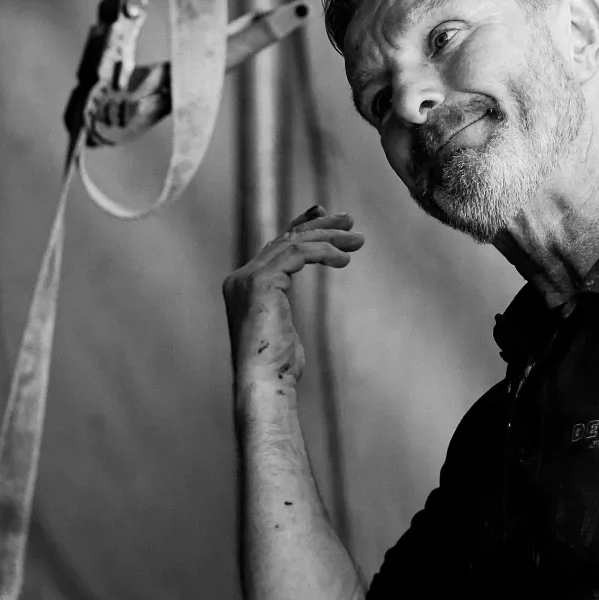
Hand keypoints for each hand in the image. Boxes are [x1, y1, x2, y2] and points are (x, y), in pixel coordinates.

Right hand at [222, 207, 362, 388]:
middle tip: (349, 220)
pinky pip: (298, 253)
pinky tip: (343, 259)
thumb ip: (282, 309)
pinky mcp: (261, 281)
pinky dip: (323, 252)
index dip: (300, 227)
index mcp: (243, 286)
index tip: (324, 216)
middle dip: (319, 226)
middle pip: (284, 239)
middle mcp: (241, 277)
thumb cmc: (277, 368)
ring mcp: (248, 277)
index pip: (273, 246)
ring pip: (293, 242)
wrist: (263, 383)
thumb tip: (288, 310)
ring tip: (358, 241)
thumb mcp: (282, 330)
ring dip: (329, 238)